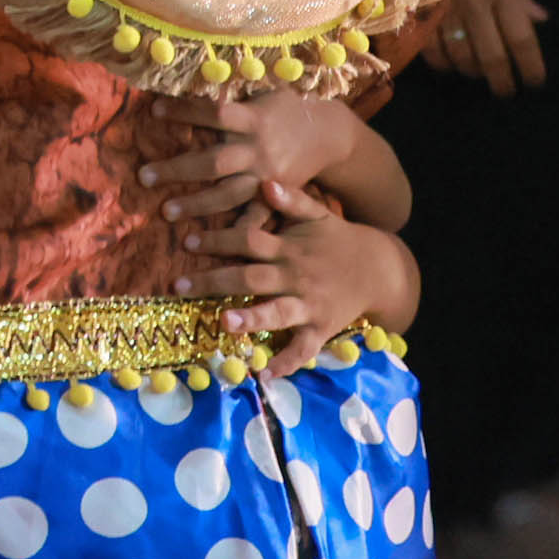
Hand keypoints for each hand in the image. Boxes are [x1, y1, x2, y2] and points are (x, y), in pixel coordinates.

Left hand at [138, 90, 355, 229]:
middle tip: (143, 177)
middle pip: (214, 162)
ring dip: (197, 205)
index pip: (215, 113)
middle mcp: (259, 149)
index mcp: (254, 119)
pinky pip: (256, 217)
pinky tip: (215, 248)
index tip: (154, 109)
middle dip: (178, 170)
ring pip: (229, 195)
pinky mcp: (277, 195)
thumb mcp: (263, 91)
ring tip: (166, 212)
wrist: (330, 134)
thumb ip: (232, 91)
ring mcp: (268, 176)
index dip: (185, 110)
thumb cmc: (286, 107)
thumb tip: (188, 75)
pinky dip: (237, 230)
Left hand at [181, 183, 413, 377]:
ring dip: (251, 318)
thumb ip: (291, 199)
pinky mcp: (321, 328)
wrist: (379, 269)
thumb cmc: (337, 239)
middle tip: (179, 285)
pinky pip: (303, 349)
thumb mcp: (317, 214)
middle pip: (252, 278)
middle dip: (215, 281)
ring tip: (224, 323)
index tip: (187, 242)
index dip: (219, 240)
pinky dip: (286, 363)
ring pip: (277, 313)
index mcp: (289, 248)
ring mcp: (309, 304)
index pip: (249, 241)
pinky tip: (263, 376)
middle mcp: (296, 276)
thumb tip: (265, 182)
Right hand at [419, 0, 548, 93]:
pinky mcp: (422, 13)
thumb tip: (541, 21)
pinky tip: (451, 64)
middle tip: (507, 92)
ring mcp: (446, 10)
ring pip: (462, 57)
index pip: (521, 39)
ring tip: (479, 73)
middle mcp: (475, 4)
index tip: (535, 82)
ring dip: (473, 72)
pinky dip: (444, 64)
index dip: (531, 66)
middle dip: (502, 81)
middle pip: (492, 56)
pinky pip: (433, 51)